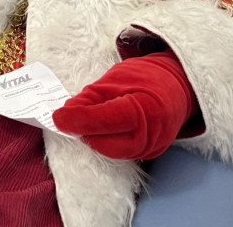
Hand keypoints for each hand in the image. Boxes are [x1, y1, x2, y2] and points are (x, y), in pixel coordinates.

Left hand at [52, 50, 197, 159]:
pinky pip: (121, 153)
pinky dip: (106, 142)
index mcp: (145, 108)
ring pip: (111, 151)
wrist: (176, 86)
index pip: (104, 120)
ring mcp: (154, 147)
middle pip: (105, 143)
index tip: (56, 117)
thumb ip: (89, 99)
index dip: (77, 120)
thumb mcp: (113, 79)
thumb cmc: (144, 77)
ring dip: (93, 138)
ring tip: (87, 120)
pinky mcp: (151, 154)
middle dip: (84, 132)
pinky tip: (101, 128)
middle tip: (70, 117)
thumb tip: (66, 115)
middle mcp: (152, 134)